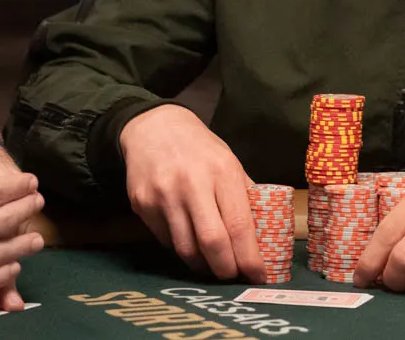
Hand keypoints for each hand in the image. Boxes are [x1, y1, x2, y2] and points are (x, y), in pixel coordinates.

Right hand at [120, 104, 263, 280]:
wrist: (154, 128)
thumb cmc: (199, 148)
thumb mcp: (229, 161)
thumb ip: (244, 194)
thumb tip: (262, 232)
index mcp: (221, 171)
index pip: (239, 224)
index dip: (249, 256)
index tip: (258, 274)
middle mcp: (191, 183)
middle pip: (212, 242)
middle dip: (226, 268)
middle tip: (233, 276)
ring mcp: (163, 195)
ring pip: (185, 248)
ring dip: (202, 265)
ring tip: (213, 265)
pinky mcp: (142, 205)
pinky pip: (166, 241)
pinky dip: (181, 249)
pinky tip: (190, 244)